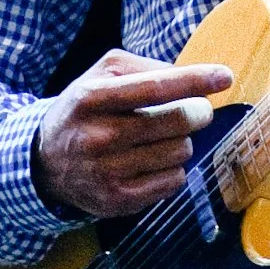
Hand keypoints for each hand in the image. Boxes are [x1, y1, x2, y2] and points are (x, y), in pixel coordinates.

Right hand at [33, 49, 234, 221]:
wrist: (45, 162)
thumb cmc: (84, 111)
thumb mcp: (99, 76)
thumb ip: (142, 67)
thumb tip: (189, 77)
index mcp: (91, 98)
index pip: (154, 87)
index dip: (194, 81)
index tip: (224, 77)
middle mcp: (97, 136)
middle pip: (175, 123)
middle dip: (197, 113)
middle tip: (197, 111)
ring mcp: (107, 172)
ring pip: (179, 152)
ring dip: (180, 142)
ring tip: (160, 139)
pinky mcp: (117, 200)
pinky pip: (173, 181)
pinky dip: (172, 168)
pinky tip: (152, 161)